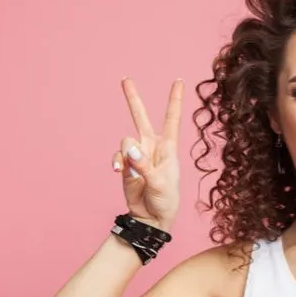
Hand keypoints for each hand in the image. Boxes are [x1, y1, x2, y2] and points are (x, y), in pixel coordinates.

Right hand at [111, 78, 183, 231]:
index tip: (179, 80)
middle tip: (125, 79)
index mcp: (168, 147)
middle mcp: (152, 146)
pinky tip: (120, 172)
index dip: (175, 99)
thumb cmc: (165, 200)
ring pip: (125, 141)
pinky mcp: (125, 165)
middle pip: (141, 117)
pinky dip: (117, 162)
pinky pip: (117, 157)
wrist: (151, 217)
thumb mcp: (160, 183)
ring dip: (126, 154)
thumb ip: (143, 165)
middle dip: (132, 98)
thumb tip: (129, 149)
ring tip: (128, 170)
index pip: (172, 119)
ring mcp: (137, 155)